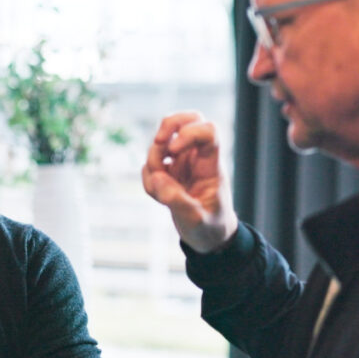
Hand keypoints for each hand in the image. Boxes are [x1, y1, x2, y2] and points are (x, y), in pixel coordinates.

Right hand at [141, 111, 237, 252]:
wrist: (208, 238)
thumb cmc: (210, 228)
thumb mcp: (196, 221)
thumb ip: (177, 201)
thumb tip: (157, 177)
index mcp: (211, 165)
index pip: (208, 131)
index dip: (189, 133)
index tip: (174, 153)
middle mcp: (197, 158)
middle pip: (188, 118)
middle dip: (169, 124)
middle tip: (159, 142)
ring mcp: (182, 163)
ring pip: (162, 142)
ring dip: (153, 161)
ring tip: (158, 189)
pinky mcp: (168, 172)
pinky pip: (151, 163)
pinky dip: (147, 177)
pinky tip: (157, 195)